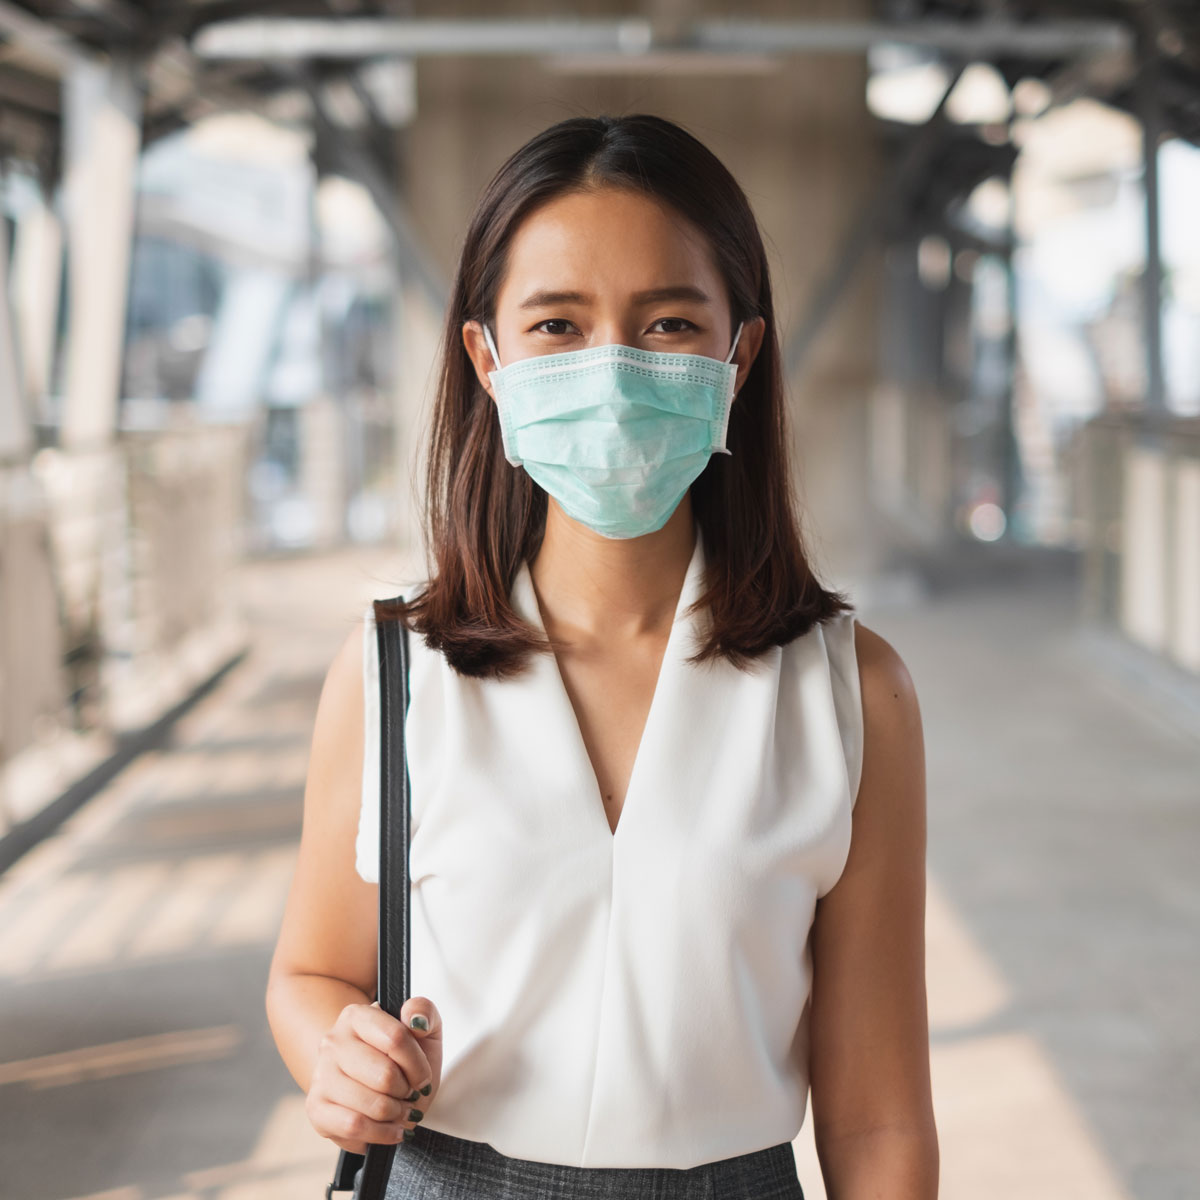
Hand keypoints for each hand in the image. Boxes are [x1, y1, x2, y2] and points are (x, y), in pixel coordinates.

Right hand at [306, 997, 443, 1153]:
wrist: (375, 1084)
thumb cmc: (401, 1057)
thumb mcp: (423, 1029)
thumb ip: (423, 1011)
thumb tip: (413, 1017)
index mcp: (356, 1015)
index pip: (396, 1038)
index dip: (418, 1065)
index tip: (423, 1076)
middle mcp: (333, 1042)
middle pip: (384, 1075)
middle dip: (406, 1091)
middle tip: (410, 1094)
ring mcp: (320, 1076)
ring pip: (371, 1104)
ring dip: (396, 1114)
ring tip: (401, 1110)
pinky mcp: (316, 1109)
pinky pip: (354, 1127)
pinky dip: (381, 1134)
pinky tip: (391, 1129)